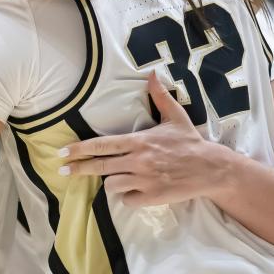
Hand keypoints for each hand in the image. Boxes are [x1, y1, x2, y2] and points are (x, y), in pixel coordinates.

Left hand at [59, 71, 237, 206]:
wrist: (210, 168)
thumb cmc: (190, 142)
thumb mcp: (175, 116)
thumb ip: (160, 96)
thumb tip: (152, 74)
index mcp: (139, 141)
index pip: (102, 145)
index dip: (79, 149)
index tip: (63, 153)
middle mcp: (138, 160)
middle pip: (100, 166)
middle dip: (78, 168)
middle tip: (63, 171)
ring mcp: (144, 179)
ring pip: (112, 185)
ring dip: (112, 183)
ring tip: (120, 178)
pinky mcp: (152, 197)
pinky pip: (127, 200)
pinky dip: (127, 197)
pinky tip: (134, 192)